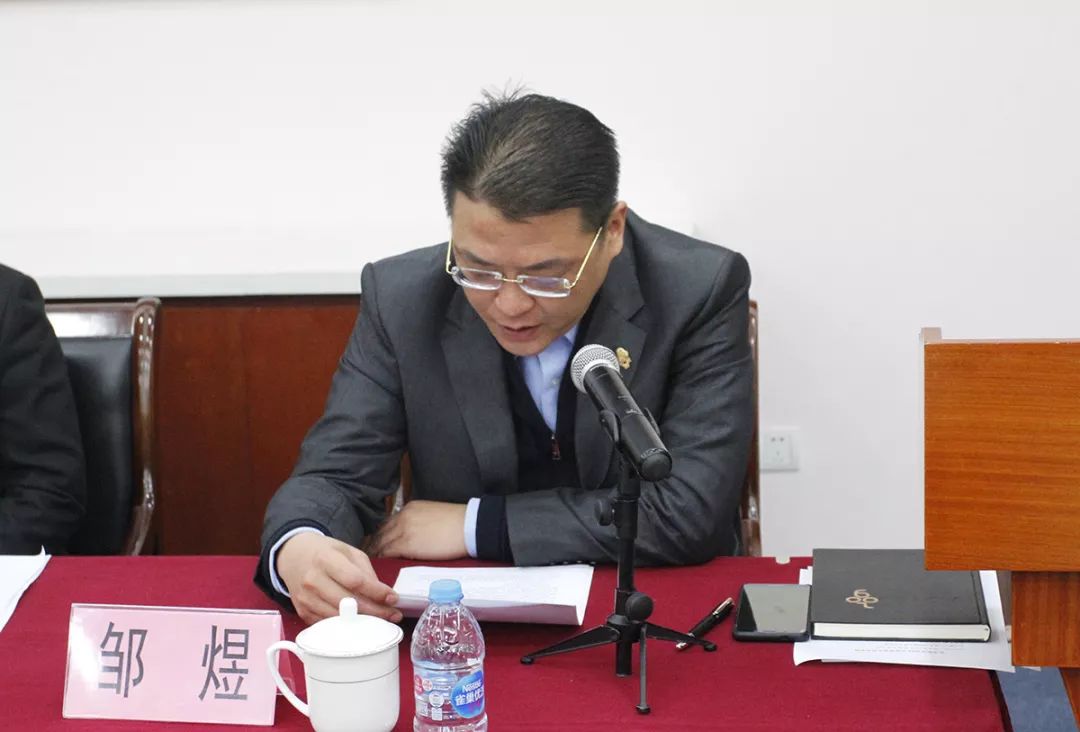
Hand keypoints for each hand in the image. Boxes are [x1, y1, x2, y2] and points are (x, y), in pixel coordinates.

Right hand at [276, 532, 401, 625]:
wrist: (293, 556)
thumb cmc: (325, 553)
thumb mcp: (348, 551)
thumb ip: (366, 571)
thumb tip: (382, 595)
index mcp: (326, 559)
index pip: (355, 580)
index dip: (377, 592)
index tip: (393, 598)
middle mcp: (313, 580)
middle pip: (349, 603)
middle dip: (375, 612)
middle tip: (393, 615)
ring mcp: (306, 598)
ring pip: (339, 618)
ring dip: (363, 622)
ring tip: (381, 621)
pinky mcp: (303, 612)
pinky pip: (328, 625)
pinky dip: (346, 626)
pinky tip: (360, 623)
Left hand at [368, 500, 467, 559]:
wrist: (468, 526)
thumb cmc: (458, 523)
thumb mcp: (433, 516)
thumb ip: (420, 522)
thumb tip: (416, 536)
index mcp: (410, 509)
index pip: (389, 523)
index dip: (384, 535)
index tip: (381, 545)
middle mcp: (403, 517)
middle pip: (382, 533)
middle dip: (376, 545)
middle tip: (374, 557)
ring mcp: (403, 530)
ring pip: (382, 543)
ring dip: (378, 554)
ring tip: (375, 565)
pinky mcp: (407, 544)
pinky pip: (388, 553)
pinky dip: (383, 559)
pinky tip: (382, 567)